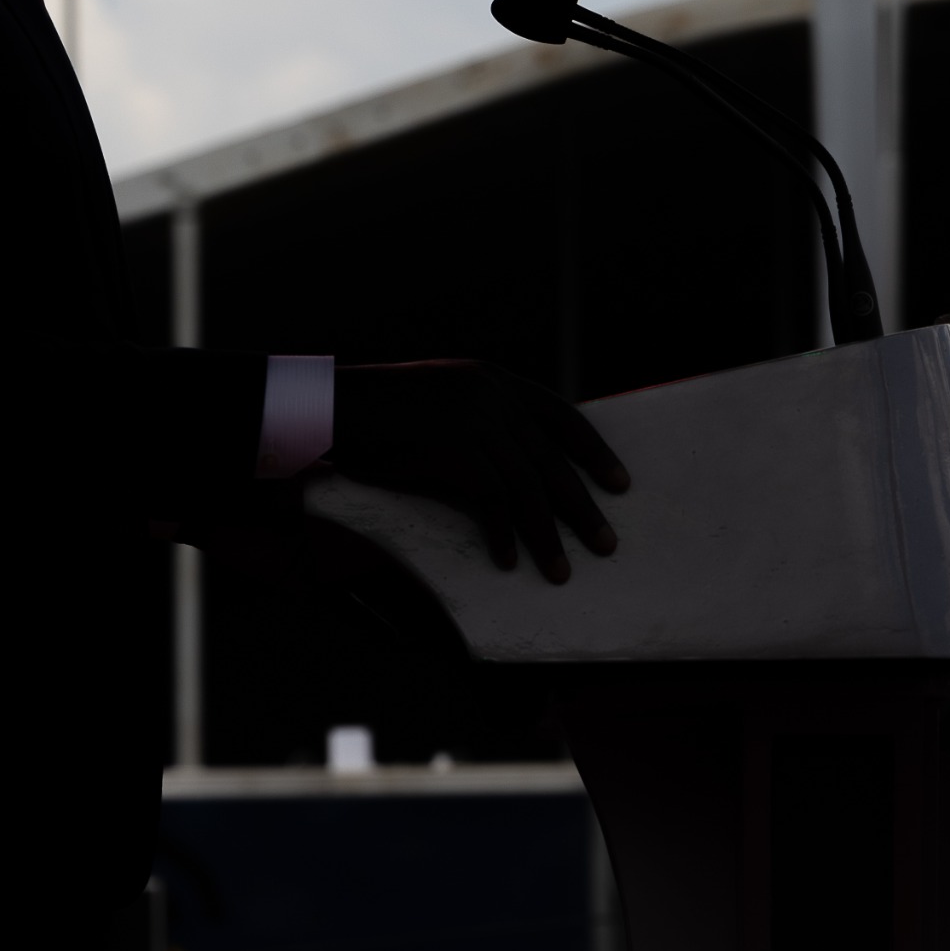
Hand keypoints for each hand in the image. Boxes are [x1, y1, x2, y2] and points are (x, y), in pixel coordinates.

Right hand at [330, 360, 628, 584]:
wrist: (330, 407)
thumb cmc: (383, 415)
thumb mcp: (444, 403)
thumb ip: (485, 422)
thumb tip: (526, 469)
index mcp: (494, 380)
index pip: (562, 415)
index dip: (594, 452)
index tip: (619, 485)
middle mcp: (490, 394)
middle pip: (552, 460)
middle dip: (582, 508)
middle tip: (606, 545)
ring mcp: (471, 418)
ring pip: (525, 487)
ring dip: (545, 536)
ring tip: (560, 571)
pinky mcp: (448, 447)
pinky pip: (488, 499)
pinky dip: (501, 535)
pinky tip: (506, 560)